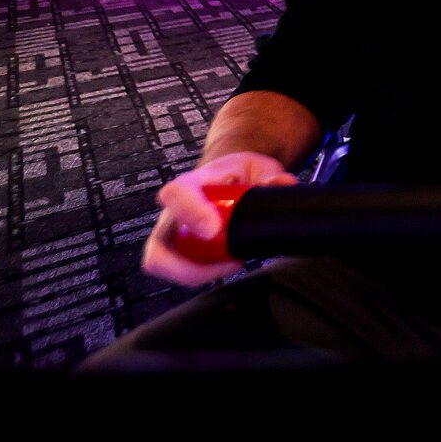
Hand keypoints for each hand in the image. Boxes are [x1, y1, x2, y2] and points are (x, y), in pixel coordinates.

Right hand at [143, 151, 297, 286]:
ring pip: (165, 266)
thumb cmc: (237, 172)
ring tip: (233, 261)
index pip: (176, 194)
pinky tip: (229, 263)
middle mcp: (174, 212)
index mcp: (192, 183)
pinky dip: (205, 275)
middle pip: (157, 246)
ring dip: (199, 273)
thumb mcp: (258, 166)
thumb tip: (283, 185)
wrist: (229, 177)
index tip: (214, 230)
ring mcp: (173, 236)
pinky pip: (181, 273)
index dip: (191, 214)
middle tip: (228, 260)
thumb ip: (271, 175)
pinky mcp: (180, 253)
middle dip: (187, 265)